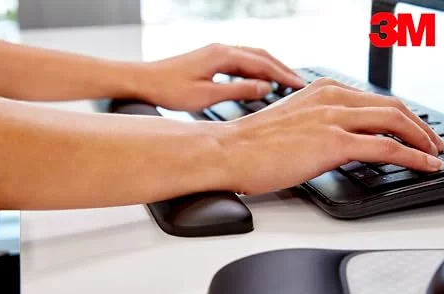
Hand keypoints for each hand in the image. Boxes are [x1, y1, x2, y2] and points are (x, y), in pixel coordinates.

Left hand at [141, 43, 304, 111]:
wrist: (144, 81)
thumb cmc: (170, 90)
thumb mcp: (206, 95)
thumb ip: (237, 91)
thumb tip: (264, 87)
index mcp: (223, 55)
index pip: (262, 64)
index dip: (282, 75)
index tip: (299, 86)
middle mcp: (221, 49)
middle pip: (260, 55)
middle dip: (281, 69)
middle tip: (299, 83)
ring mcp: (216, 52)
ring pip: (251, 56)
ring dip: (270, 68)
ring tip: (285, 82)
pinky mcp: (210, 59)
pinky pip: (241, 60)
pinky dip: (255, 69)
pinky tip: (259, 79)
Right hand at [218, 78, 443, 194]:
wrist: (227, 152)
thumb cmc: (248, 145)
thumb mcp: (288, 126)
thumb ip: (315, 127)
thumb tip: (331, 144)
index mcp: (321, 92)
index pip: (371, 100)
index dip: (397, 115)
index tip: (407, 129)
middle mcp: (331, 98)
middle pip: (392, 106)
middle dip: (418, 125)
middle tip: (430, 141)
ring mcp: (334, 118)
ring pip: (396, 121)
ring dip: (421, 139)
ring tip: (433, 154)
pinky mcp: (333, 142)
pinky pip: (386, 147)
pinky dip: (412, 156)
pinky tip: (424, 165)